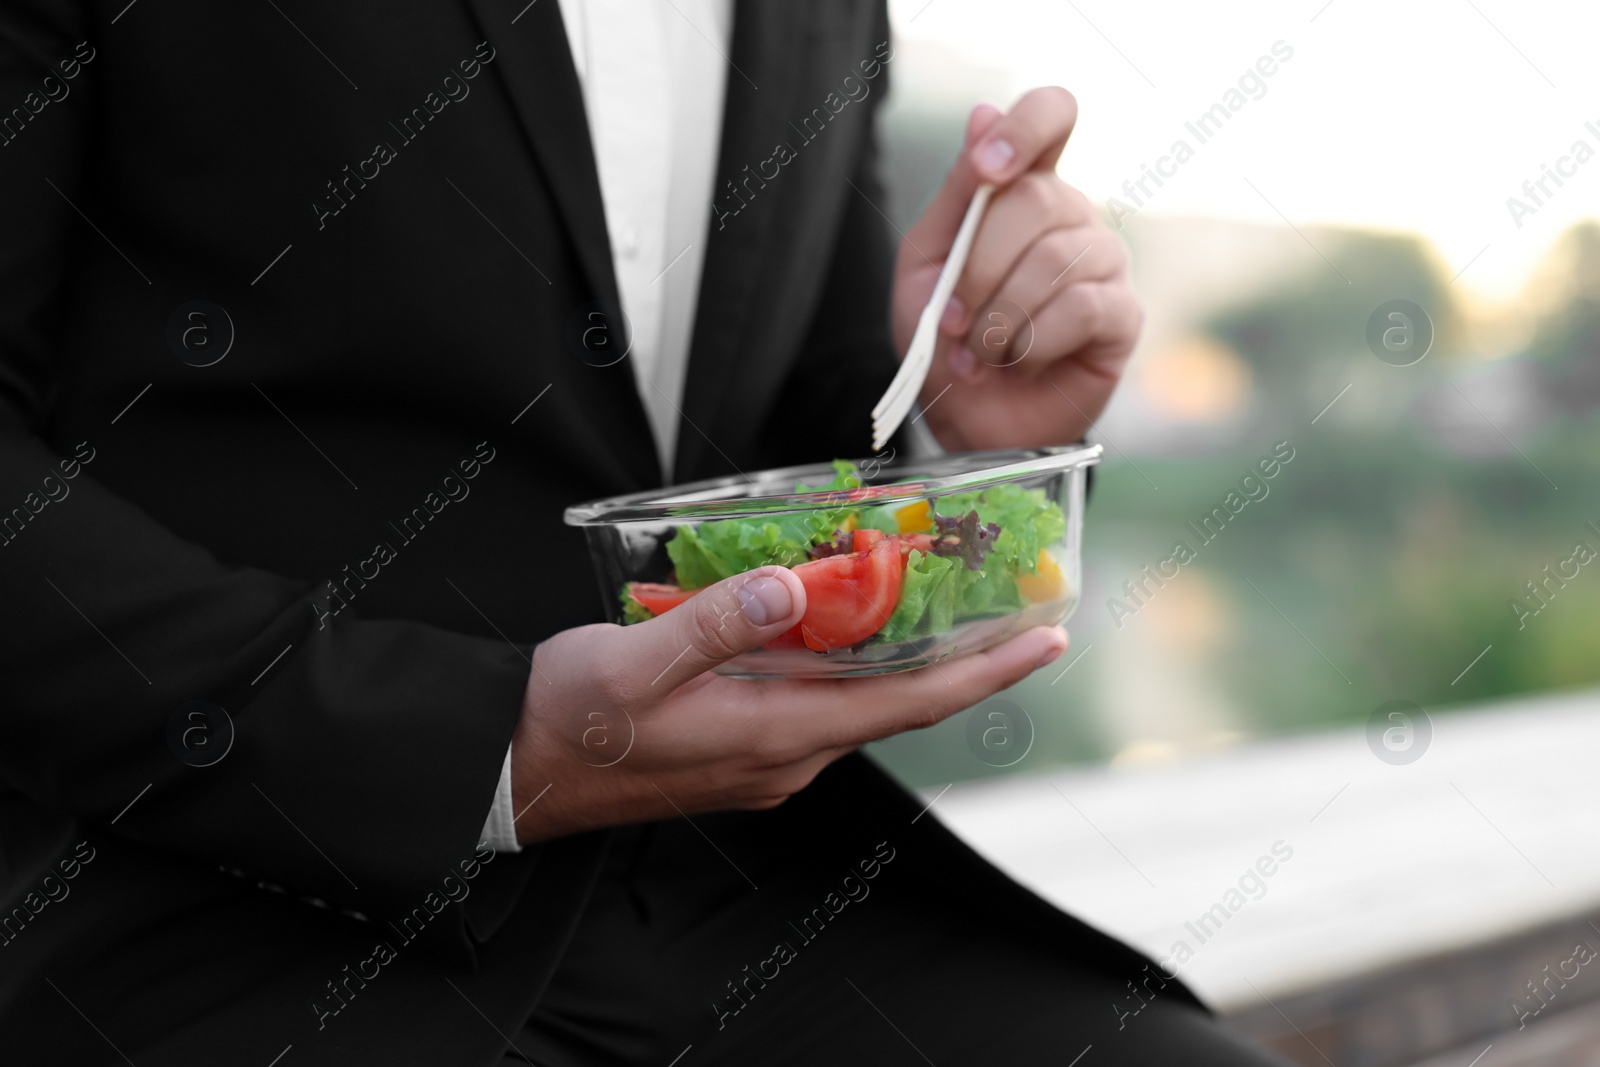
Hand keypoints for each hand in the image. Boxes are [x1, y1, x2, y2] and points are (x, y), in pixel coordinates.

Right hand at [509, 566, 1067, 842]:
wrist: (516, 772)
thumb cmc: (568, 719)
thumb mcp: (633, 662)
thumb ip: (713, 623)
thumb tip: (788, 587)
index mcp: (774, 736)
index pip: (908, 704)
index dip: (984, 673)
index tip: (1048, 641)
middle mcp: (786, 757)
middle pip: (899, 703)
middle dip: (963, 659)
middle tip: (1012, 605)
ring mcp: (767, 759)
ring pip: (860, 702)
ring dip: (907, 659)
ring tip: (944, 602)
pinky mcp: (744, 748)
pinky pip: (820, 704)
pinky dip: (851, 664)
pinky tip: (842, 623)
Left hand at [892, 87, 1140, 451]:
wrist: (967, 420)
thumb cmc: (946, 340)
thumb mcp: (928, 262)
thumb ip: (959, 193)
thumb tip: (984, 111)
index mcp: (1026, 189)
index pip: (1052, 115)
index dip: (1025, 127)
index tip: (987, 166)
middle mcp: (1072, 217)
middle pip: (1037, 199)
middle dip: (979, 267)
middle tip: (955, 319)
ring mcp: (1104, 264)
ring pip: (1054, 260)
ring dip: (998, 317)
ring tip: (979, 353)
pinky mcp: (1122, 316)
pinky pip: (1081, 308)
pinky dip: (1032, 343)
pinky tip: (1017, 363)